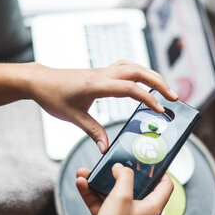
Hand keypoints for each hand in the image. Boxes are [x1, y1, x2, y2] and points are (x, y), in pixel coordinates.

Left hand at [28, 60, 177, 151]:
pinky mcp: (102, 71)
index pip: (130, 88)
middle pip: (138, 72)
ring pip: (134, 66)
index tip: (160, 110)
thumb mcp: (73, 117)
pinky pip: (126, 67)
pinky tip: (145, 81)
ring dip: (152, 75)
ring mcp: (103, 70)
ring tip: (165, 89)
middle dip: (159, 83)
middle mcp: (103, 74)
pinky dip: (140, 72)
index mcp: (97, 85)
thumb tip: (106, 148)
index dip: (148, 98)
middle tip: (174, 97)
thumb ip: (93, 131)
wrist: (40, 80)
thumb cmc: (53, 97)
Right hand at [72, 164, 173, 214]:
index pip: (165, 185)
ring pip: (113, 192)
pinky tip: (82, 183)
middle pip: (135, 186)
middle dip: (121, 173)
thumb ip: (124, 176)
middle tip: (116, 162)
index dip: (160, 171)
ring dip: (100, 181)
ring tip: (89, 172)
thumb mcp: (122, 197)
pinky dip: (92, 192)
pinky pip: (101, 201)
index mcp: (152, 207)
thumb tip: (121, 167)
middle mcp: (140, 211)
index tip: (151, 161)